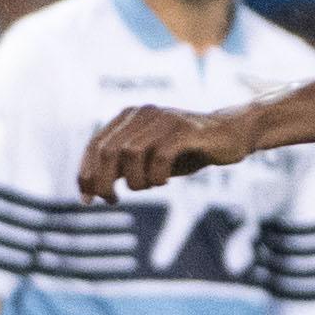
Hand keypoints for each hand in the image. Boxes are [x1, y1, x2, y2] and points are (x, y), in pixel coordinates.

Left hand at [77, 104, 257, 201]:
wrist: (230, 135)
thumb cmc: (186, 150)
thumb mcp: (148, 161)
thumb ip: (122, 169)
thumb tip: (92, 190)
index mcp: (128, 118)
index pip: (95, 145)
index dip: (85, 174)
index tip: (87, 200)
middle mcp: (142, 114)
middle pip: (107, 151)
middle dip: (104, 182)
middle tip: (113, 201)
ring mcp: (163, 119)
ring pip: (130, 154)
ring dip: (135, 181)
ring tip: (148, 187)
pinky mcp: (184, 130)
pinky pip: (159, 156)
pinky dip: (157, 176)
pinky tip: (164, 181)